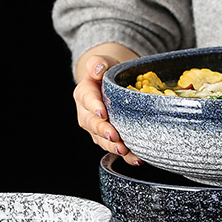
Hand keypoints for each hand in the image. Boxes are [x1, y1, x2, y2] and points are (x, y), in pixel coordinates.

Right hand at [73, 43, 141, 163]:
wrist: (111, 85)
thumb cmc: (108, 72)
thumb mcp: (104, 62)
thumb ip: (97, 62)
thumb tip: (97, 70)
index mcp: (84, 93)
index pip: (87, 99)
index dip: (94, 107)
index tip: (103, 113)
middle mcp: (87, 113)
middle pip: (92, 123)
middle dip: (103, 131)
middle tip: (114, 136)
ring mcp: (96, 128)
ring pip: (101, 139)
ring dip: (112, 146)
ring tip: (124, 150)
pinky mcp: (107, 138)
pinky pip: (114, 147)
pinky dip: (126, 156)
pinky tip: (136, 159)